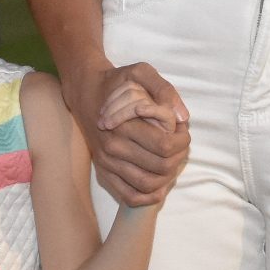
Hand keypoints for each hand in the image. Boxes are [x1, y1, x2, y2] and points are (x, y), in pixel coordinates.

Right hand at [72, 63, 189, 207]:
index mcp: (123, 124)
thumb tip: (182, 117)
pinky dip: (148, 197)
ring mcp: (107, 162)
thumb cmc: (116, 82)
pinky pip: (129, 196)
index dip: (182, 141)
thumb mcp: (140, 72)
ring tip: (171, 160)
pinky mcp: (104, 172)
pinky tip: (160, 186)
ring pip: (147, 184)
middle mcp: (113, 147)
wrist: (85, 92)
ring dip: (168, 177)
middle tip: (180, 145)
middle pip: (160, 167)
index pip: (164, 145)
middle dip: (179, 157)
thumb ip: (164, 90)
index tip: (183, 131)